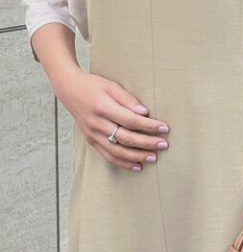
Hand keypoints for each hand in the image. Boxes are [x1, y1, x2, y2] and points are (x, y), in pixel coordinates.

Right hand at [55, 67, 169, 170]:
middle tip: (164, 144)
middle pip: (126, 138)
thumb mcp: (112, 86)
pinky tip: (137, 165)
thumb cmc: (93, 85)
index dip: (148, 126)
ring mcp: (93, 134)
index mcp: (103, 108)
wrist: (69, 89)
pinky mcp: (91, 141)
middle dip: (147, 143)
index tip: (164, 128)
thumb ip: (128, 100)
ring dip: (137, 156)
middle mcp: (97, 124)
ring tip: (153, 157)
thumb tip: (144, 112)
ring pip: (117, 151)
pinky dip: (123, 163)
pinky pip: (108, 155)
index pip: (130, 120)